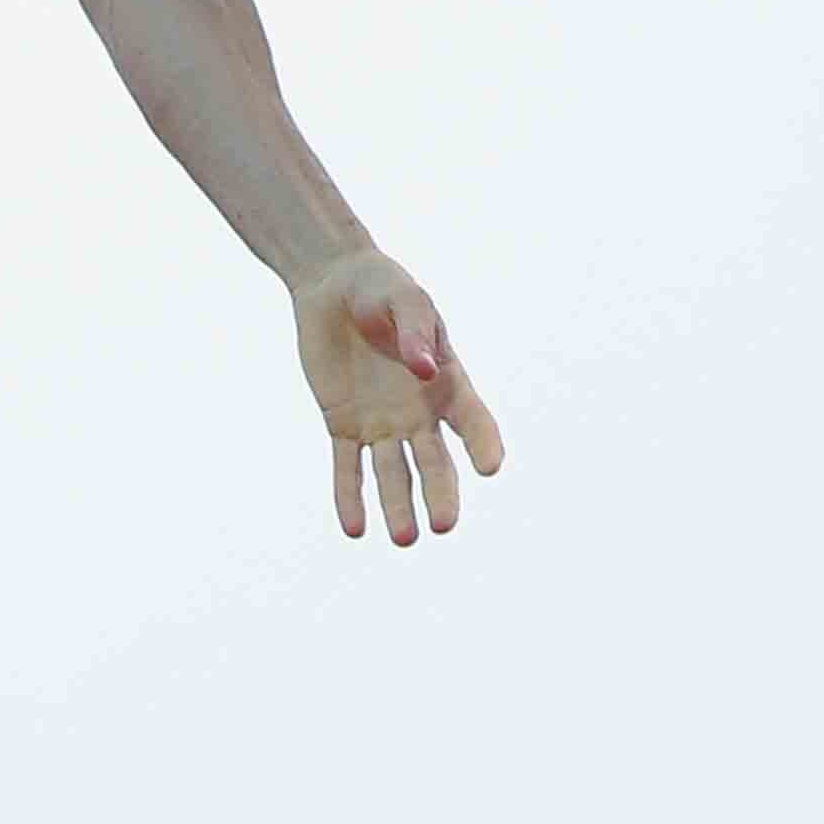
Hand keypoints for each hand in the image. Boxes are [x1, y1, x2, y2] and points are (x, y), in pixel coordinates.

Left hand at [290, 248, 504, 544]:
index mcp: (446, 382)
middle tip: (443, 525)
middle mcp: (418, 413)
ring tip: (404, 538)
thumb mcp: (403, 298)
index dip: (483, 443)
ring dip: (397, 505)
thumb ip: (415, 331)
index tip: (490, 466)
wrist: (333, 284)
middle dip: (440, 494)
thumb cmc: (381, 287)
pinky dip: (349, 496)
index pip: (472, 420)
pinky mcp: (343, 424)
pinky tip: (354, 528)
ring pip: (392, 473)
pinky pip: (347, 467)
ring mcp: (381, 423)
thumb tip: (426, 368)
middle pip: (435, 462)